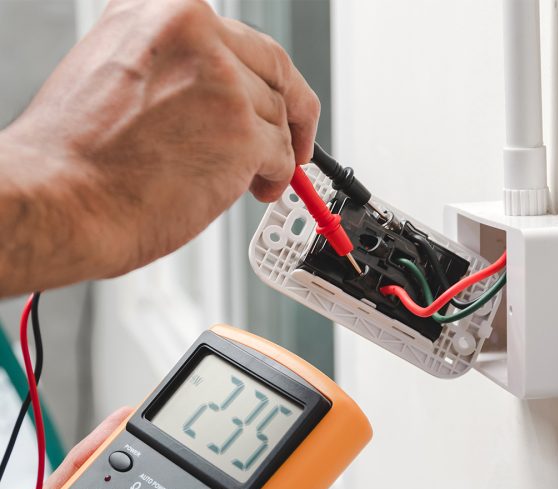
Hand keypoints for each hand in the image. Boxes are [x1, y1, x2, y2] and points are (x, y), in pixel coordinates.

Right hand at [0, 0, 319, 296]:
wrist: (61, 201)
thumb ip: (177, 76)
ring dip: (273, 153)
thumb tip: (223, 100)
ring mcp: (221, 83)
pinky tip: (256, 189)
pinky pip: (281, 155)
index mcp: (161, 13)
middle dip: (292, 112)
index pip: (240, 40)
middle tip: (295, 144)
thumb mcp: (119, 76)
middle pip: (274, 71)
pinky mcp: (240, 134)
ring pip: (277, 118)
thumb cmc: (78, 158)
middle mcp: (194, 35)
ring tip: (253, 181)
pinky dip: (275, 177)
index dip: (265, 78)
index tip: (275, 100)